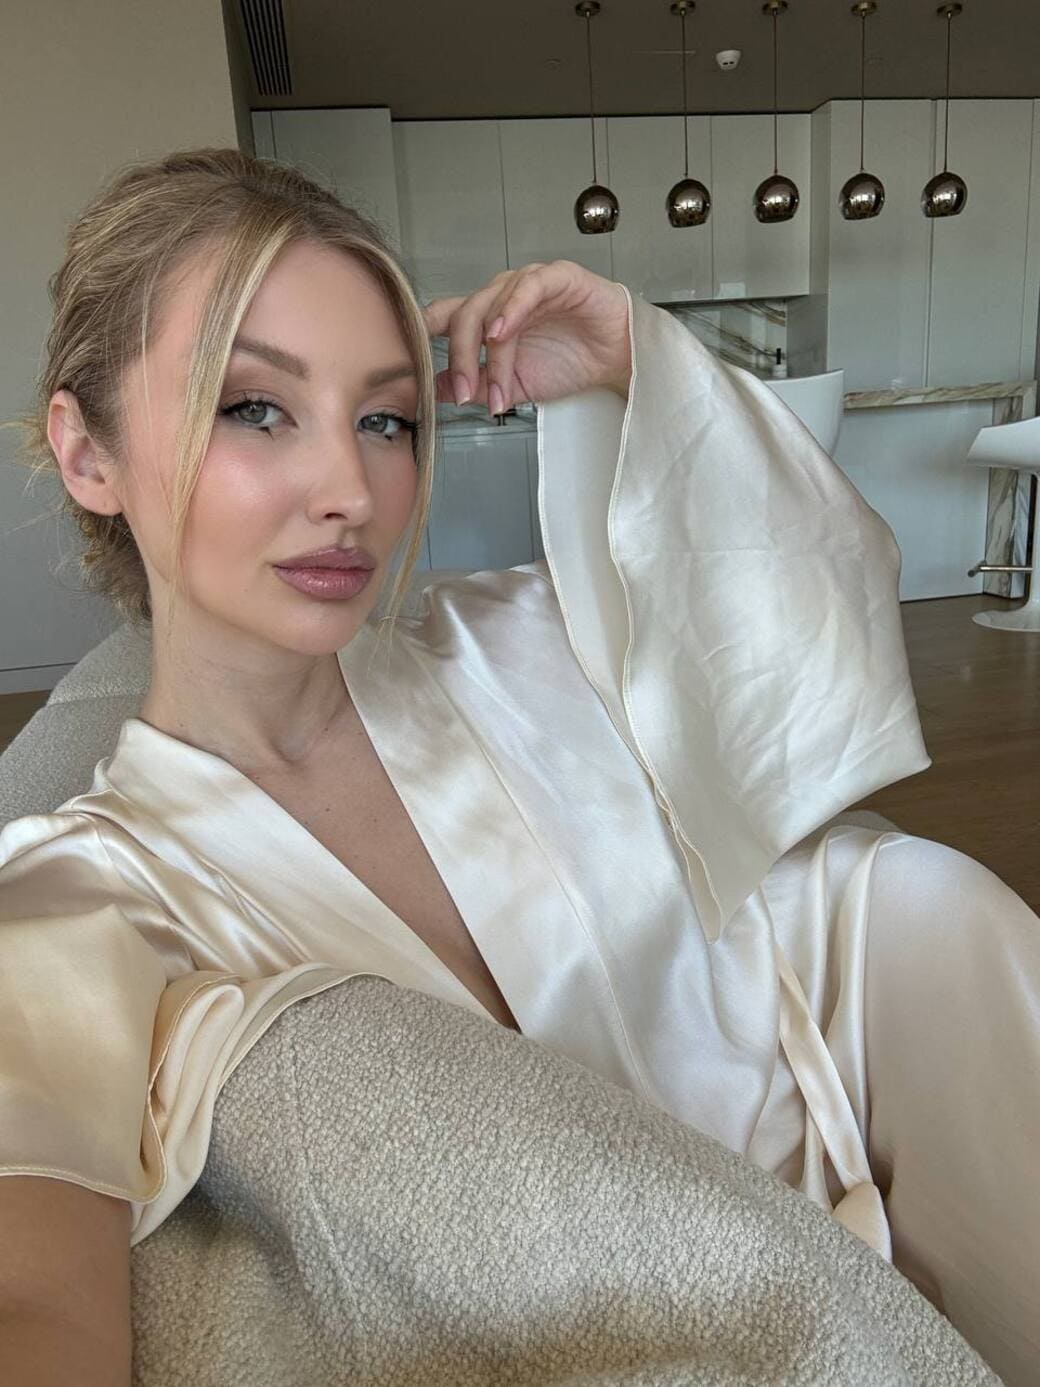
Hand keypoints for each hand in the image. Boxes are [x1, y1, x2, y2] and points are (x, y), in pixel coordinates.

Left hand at [422, 260, 631, 414]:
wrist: (618, 359)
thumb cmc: (570, 362)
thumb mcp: (513, 386)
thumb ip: (476, 385)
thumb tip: (434, 390)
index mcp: (487, 318)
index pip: (445, 317)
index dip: (424, 335)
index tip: (409, 365)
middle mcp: (501, 297)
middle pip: (462, 317)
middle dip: (460, 360)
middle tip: (465, 396)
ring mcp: (527, 284)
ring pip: (491, 306)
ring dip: (488, 351)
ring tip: (492, 385)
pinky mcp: (558, 277)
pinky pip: (528, 286)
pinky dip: (512, 308)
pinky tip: (503, 331)